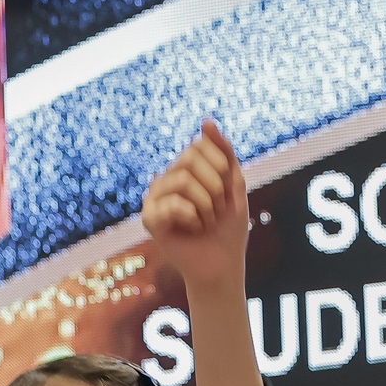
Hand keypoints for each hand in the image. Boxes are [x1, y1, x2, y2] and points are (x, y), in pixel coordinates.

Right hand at [143, 121, 251, 294]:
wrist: (223, 264)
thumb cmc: (229, 227)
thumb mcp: (235, 185)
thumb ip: (224, 152)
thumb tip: (206, 121)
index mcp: (187, 169)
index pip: (200, 145)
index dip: (222, 167)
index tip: (228, 190)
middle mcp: (167, 179)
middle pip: (189, 158)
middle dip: (216, 186)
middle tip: (217, 209)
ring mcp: (155, 197)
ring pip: (182, 180)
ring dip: (207, 205)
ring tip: (206, 221)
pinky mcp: (149, 218)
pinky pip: (172, 204)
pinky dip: (193, 218)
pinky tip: (192, 229)